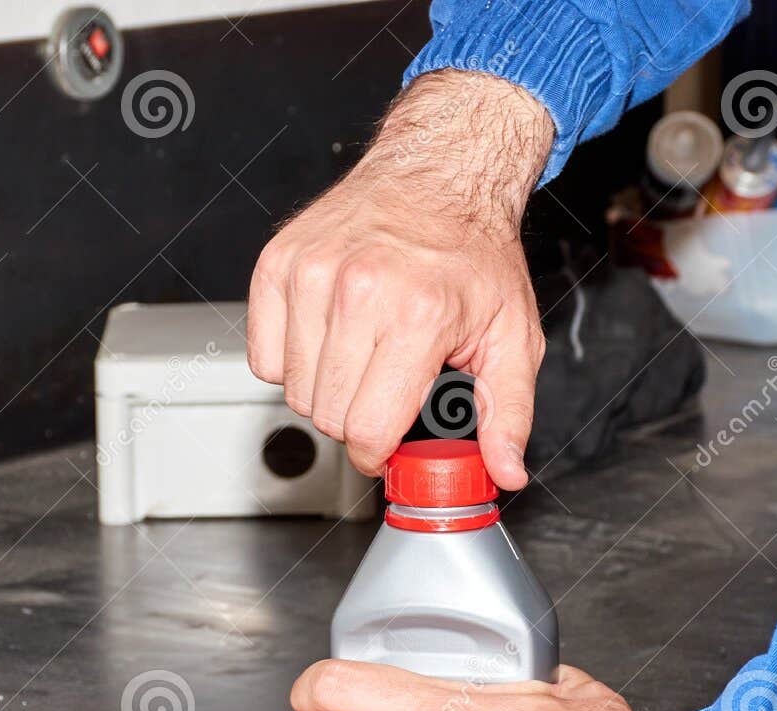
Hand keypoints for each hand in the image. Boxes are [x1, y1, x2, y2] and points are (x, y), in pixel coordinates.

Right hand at [247, 71, 553, 488]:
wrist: (439, 173)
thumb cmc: (473, 252)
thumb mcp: (513, 336)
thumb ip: (509, 413)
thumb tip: (506, 471)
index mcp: (419, 315)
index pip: (368, 428)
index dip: (378, 452)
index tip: (387, 443)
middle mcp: (360, 291)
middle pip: (328, 415)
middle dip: (356, 420)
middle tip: (384, 389)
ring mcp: (311, 274)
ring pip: (293, 389)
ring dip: (325, 390)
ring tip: (361, 356)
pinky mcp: (278, 264)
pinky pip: (263, 355)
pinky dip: (290, 360)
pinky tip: (328, 337)